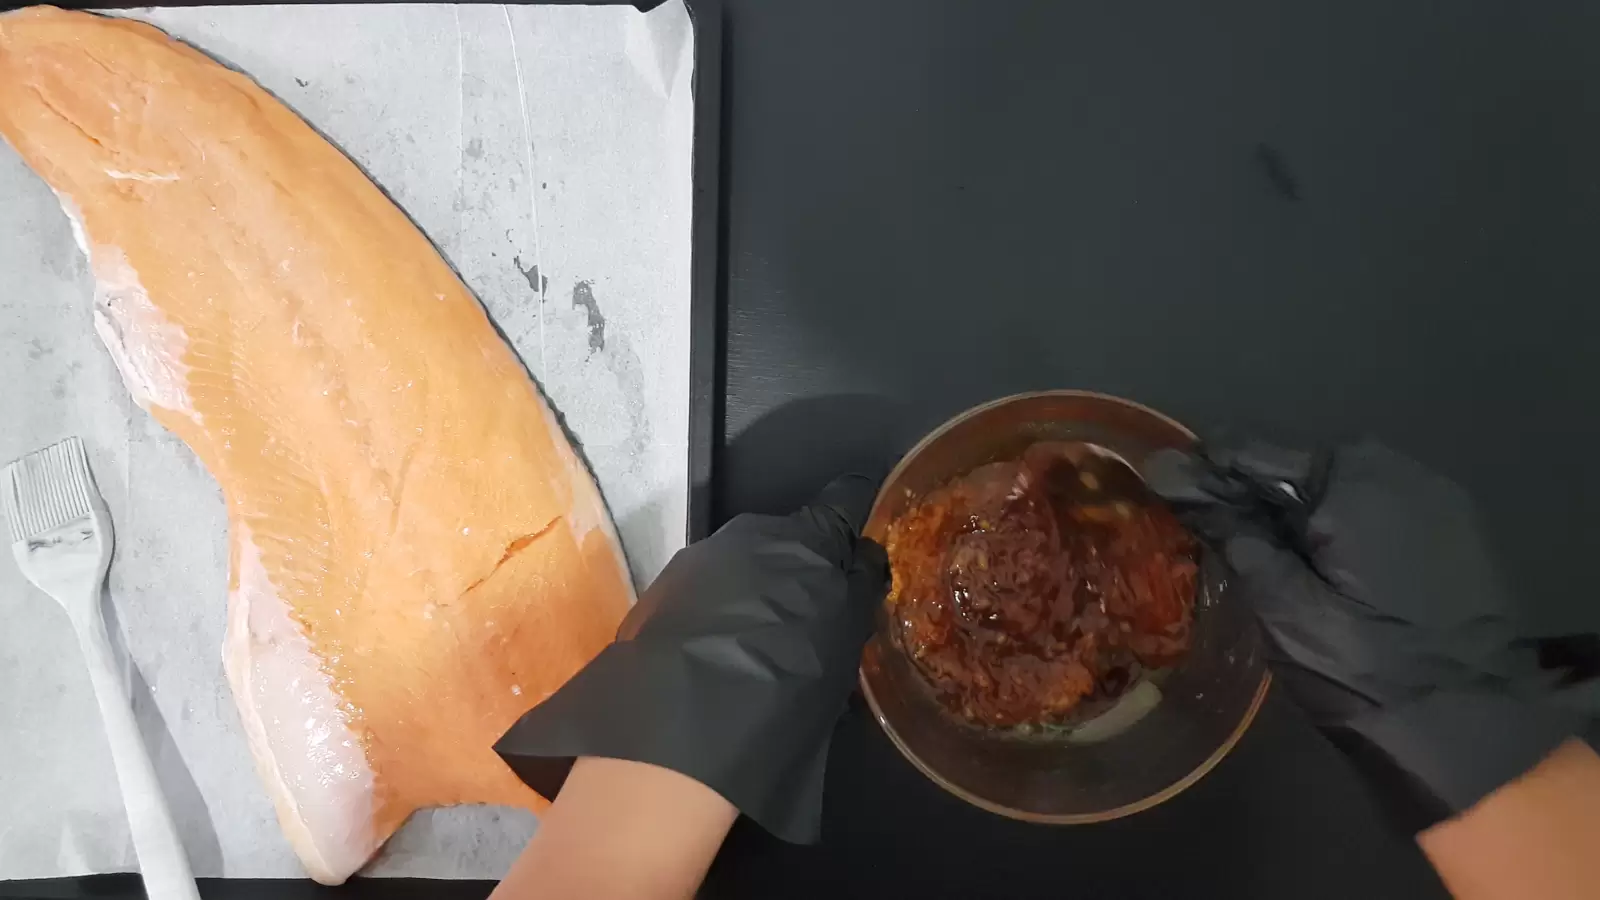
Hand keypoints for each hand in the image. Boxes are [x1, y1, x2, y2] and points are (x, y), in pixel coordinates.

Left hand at [495, 475, 888, 842]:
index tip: (860, 555)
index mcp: (805, 534)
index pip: (844, 500)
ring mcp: (697, 561)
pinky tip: (716, 663)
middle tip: (809, 624)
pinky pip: (704, 598)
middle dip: (800, 571)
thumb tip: (864, 559)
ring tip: (757, 652)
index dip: (855, 521)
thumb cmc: (791, 678)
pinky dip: (715, 619)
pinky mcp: (658, 595)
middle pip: (788, 539)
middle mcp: (748, 531)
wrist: (685, 721)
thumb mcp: (847, 642)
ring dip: (755, 597)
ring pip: (742, 569)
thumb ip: (858, 590)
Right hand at [1144, 438, 1594, 826]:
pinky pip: (1373, 508)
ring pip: (1335, 488)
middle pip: (1297, 467)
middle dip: (1246, 491)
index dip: (1200, 469)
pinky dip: (1332, 526)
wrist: (1479, 733)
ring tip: (1243, 542)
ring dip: (1290, 511)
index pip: (1257, 455)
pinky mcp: (1449, 529)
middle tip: (1197, 525)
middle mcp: (1397, 469)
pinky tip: (1306, 559)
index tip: (1151, 476)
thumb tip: (1173, 479)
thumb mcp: (1284, 607)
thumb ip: (1234, 535)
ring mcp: (1431, 497)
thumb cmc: (1367, 672)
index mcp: (1354, 480)